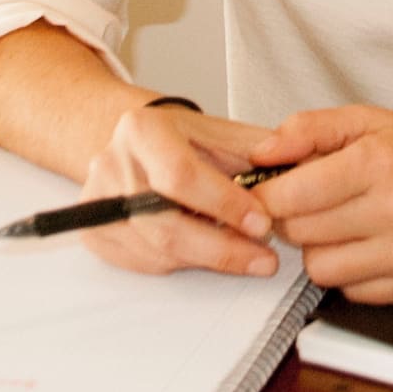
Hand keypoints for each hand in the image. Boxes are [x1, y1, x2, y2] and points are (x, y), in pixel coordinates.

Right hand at [77, 104, 280, 278]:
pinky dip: (181, 263)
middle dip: (222, 247)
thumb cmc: (184, 140)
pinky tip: (205, 251)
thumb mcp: (221, 132)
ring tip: (245, 255)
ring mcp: (97, 202)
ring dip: (207, 259)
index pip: (181, 175)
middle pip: (165, 223)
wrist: (138, 145)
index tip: (263, 223)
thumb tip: (299, 169)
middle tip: (263, 258)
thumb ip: (258, 149)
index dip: (225, 204)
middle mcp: (111, 162)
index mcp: (142, 129)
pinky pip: (143, 263)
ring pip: (156, 250)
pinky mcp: (93, 233)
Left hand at [248, 106, 392, 303]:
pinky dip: (351, 272)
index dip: (269, 196)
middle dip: (295, 219)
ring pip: (322, 270)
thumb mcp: (368, 121)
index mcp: (378, 163)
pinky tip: (368, 246)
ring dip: (321, 250)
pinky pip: (353, 293)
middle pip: (301, 234)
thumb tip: (261, 153)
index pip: (293, 196)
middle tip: (313, 204)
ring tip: (342, 226)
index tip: (268, 191)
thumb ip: (309, 129)